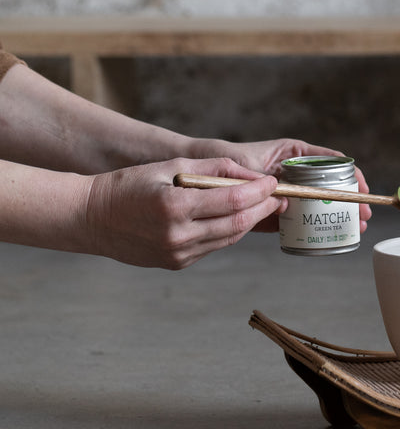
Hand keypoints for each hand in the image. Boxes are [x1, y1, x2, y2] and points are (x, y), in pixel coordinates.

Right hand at [84, 158, 283, 269]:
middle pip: (237, 224)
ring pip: (229, 238)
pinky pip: (213, 246)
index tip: (274, 183)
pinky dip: (230, 231)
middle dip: (263, 209)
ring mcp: (177, 254)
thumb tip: (252, 175)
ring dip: (250, 222)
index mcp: (174, 208)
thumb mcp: (170, 164)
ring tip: (264, 207)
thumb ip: (213, 168)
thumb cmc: (128, 185)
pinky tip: (237, 218)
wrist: (90, 218)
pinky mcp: (177, 263)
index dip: (259, 192)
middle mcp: (178, 236)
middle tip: (280, 197)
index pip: (232, 201)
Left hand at [190, 138, 371, 232]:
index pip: (331, 161)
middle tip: (363, 217)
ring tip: (353, 228)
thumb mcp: (248, 164)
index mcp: (293, 154)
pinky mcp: (275, 211)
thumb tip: (282, 199)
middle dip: (350, 200)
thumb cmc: (224, 158)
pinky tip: (326, 235)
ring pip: (318, 203)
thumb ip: (264, 180)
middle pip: (330, 185)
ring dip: (336, 216)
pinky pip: (298, 219)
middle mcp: (293, 173)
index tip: (360, 190)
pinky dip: (313, 227)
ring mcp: (287, 192)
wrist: (198, 174)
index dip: (351, 175)